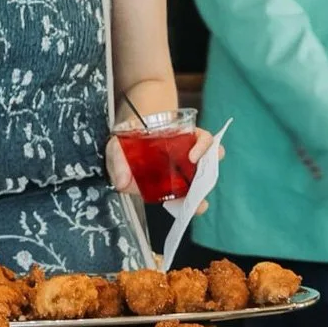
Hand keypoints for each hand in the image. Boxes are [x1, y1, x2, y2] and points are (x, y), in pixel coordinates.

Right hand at [106, 127, 222, 214]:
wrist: (136, 118)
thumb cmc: (129, 143)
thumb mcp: (117, 155)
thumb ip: (118, 169)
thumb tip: (122, 183)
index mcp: (165, 182)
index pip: (182, 197)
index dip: (191, 205)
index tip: (195, 208)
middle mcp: (181, 170)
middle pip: (198, 183)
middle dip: (201, 193)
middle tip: (200, 202)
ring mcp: (189, 153)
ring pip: (208, 162)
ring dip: (210, 167)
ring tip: (203, 172)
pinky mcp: (193, 136)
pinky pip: (205, 141)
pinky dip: (203, 147)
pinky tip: (197, 152)